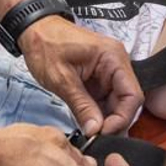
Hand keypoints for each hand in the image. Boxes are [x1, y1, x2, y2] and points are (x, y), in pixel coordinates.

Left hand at [20, 15, 142, 135]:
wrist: (32, 29)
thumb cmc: (45, 44)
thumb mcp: (61, 78)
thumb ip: (81, 106)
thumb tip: (95, 129)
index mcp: (112, 57)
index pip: (132, 95)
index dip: (121, 118)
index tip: (104, 133)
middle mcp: (115, 63)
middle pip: (126, 101)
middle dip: (112, 121)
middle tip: (95, 137)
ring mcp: (107, 70)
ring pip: (115, 103)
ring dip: (104, 118)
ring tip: (89, 132)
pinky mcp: (97, 77)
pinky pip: (104, 99)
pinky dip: (96, 112)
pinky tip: (86, 122)